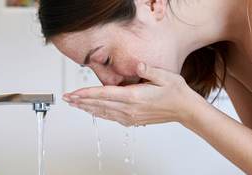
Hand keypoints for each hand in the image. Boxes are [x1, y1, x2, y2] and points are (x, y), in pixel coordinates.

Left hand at [63, 63, 206, 126]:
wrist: (185, 110)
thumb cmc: (176, 92)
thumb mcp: (165, 76)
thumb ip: (149, 70)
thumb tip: (138, 65)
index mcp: (134, 97)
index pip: (104, 95)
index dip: (87, 94)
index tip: (74, 94)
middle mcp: (129, 109)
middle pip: (99, 105)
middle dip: (81, 101)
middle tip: (66, 99)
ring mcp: (130, 116)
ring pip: (103, 112)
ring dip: (87, 108)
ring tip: (74, 105)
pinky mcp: (133, 120)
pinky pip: (111, 117)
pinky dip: (99, 114)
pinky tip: (93, 112)